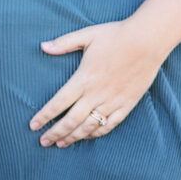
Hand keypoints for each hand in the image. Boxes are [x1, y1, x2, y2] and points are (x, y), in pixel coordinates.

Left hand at [29, 19, 164, 146]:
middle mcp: (96, 94)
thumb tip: (42, 46)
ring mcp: (112, 102)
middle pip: (71, 120)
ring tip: (61, 144)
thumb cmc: (116, 35)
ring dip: (73, 137)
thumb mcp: (86, 35)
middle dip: (55, 133)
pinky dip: (96, 134)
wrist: (147, 41)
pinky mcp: (126, 105)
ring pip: (88, 127)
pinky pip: (109, 125)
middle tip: (43, 141)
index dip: (44, 116)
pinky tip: (87, 136)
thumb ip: (63, 43)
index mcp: (83, 79)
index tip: (33, 125)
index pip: (58, 103)